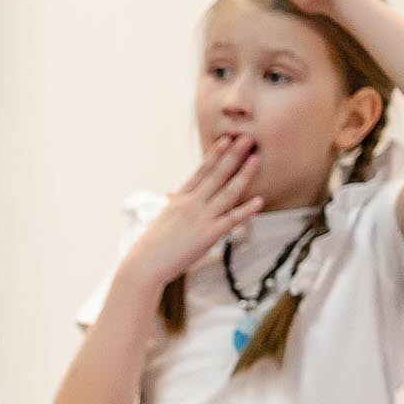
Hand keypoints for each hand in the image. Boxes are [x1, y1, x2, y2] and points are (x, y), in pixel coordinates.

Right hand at [124, 134, 263, 289]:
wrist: (145, 264)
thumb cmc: (150, 245)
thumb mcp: (161, 218)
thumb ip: (172, 203)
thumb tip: (172, 193)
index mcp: (179, 198)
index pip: (200, 171)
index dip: (215, 154)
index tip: (226, 140)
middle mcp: (191, 204)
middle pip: (216, 175)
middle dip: (233, 155)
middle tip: (247, 138)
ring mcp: (200, 218)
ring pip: (227, 192)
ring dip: (243, 174)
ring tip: (255, 159)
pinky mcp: (208, 235)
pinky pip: (231, 220)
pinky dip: (246, 210)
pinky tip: (259, 201)